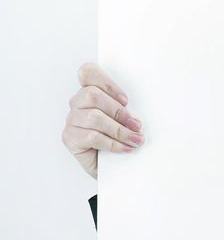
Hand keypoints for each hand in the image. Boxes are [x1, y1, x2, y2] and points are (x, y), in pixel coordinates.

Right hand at [61, 63, 144, 178]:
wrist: (112, 167)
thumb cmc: (120, 138)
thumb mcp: (126, 120)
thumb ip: (127, 109)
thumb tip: (138, 114)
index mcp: (90, 91)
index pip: (88, 72)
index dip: (107, 82)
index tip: (126, 100)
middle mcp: (77, 103)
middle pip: (92, 94)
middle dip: (119, 111)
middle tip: (137, 125)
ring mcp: (72, 120)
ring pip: (94, 117)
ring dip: (120, 130)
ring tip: (136, 140)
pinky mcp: (70, 138)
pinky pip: (92, 136)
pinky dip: (113, 143)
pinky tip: (126, 148)